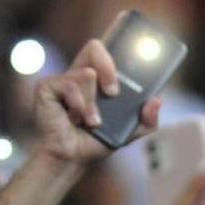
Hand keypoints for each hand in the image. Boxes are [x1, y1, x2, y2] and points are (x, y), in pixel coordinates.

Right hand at [33, 39, 159, 166]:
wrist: (71, 158)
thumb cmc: (95, 142)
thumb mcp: (129, 133)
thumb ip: (148, 120)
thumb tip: (157, 100)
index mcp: (97, 78)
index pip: (106, 51)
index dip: (118, 48)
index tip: (131, 62)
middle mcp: (78, 74)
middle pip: (94, 47)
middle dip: (108, 68)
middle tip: (113, 93)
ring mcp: (61, 79)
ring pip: (86, 74)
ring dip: (93, 103)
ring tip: (90, 121)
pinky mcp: (47, 86)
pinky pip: (70, 85)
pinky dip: (78, 105)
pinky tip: (73, 118)